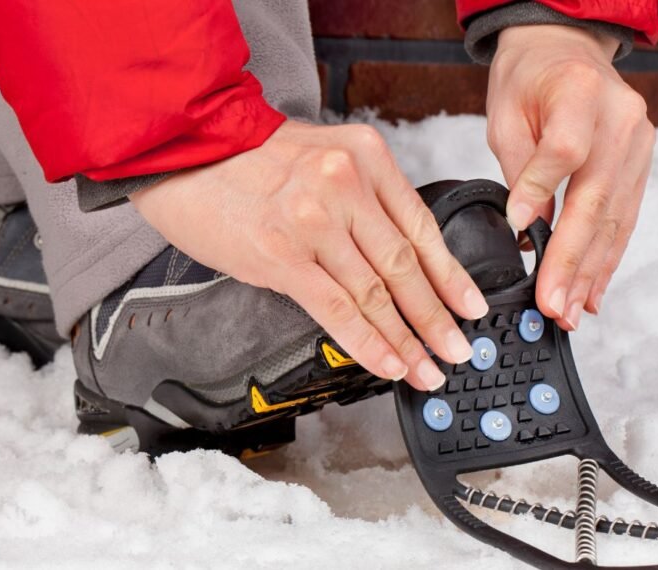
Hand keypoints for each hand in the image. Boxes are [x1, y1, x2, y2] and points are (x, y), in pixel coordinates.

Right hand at [130, 120, 488, 390]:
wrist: (187, 150)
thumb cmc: (248, 158)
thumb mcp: (321, 156)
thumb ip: (360, 196)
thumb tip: (391, 257)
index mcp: (365, 157)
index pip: (421, 225)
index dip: (451, 274)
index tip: (471, 305)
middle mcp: (346, 185)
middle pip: (405, 264)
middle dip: (437, 315)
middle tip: (458, 349)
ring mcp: (315, 221)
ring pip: (376, 292)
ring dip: (408, 338)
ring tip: (429, 368)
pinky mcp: (282, 256)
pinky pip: (338, 309)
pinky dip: (369, 342)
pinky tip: (389, 363)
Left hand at [487, 25, 654, 329]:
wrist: (564, 51)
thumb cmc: (528, 79)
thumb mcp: (505, 114)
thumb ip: (519, 168)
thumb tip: (526, 224)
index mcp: (579, 94)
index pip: (565, 152)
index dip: (541, 195)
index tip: (520, 232)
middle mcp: (620, 120)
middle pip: (596, 200)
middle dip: (571, 260)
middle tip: (553, 303)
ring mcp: (638, 144)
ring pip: (615, 219)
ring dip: (591, 271)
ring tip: (571, 310)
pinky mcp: (640, 164)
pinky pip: (624, 218)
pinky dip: (606, 257)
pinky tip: (593, 291)